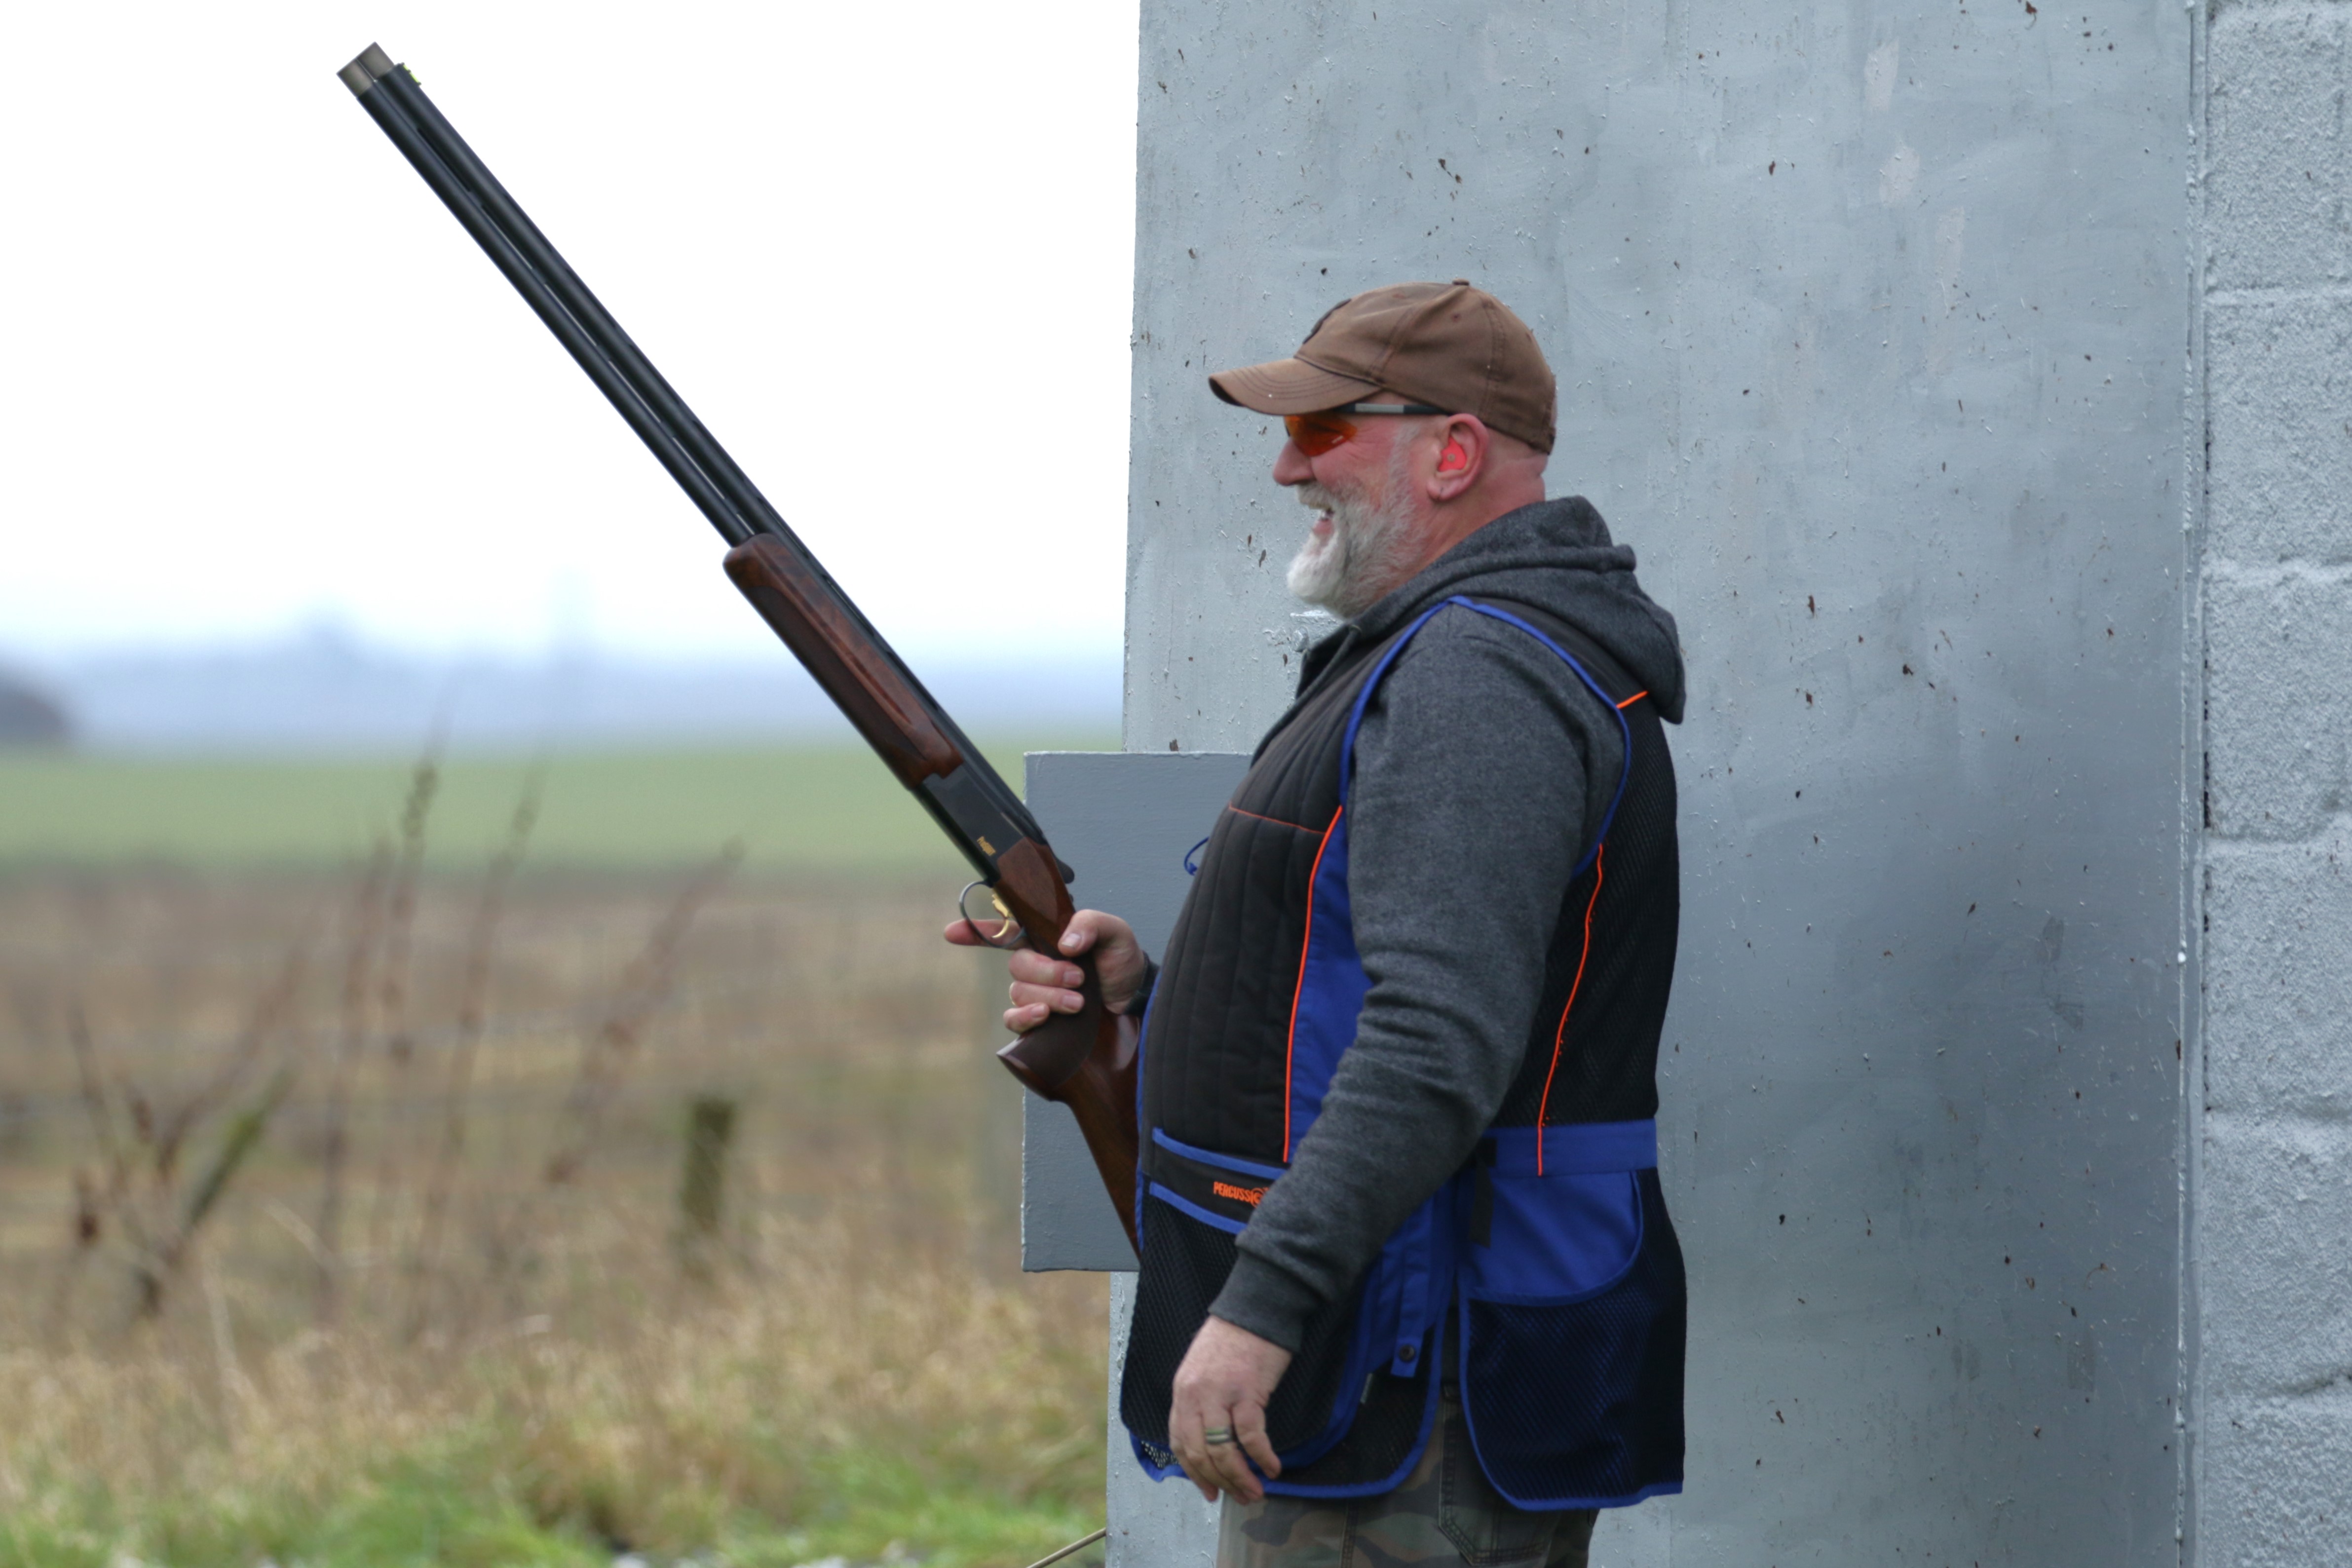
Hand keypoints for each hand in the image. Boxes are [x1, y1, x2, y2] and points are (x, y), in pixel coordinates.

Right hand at [943, 908, 1149, 1033]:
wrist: (1134, 996)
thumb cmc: (1120, 960)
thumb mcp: (1115, 932)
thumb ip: (1091, 925)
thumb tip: (1065, 944)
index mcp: (1045, 938)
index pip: (1004, 930)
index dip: (975, 931)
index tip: (951, 932)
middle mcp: (1035, 965)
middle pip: (1017, 966)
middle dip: (1047, 973)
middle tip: (1079, 979)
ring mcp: (1035, 994)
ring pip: (1020, 993)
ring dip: (1048, 997)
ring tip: (1078, 1002)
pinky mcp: (1039, 1020)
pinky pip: (1015, 1019)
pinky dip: (1026, 1018)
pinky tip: (1044, 1017)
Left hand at [1168, 1315, 1291, 1503]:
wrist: (1255, 1309)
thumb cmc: (1233, 1339)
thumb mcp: (1203, 1370)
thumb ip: (1201, 1402)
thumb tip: (1211, 1440)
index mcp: (1182, 1391)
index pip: (1180, 1443)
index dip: (1195, 1474)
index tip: (1211, 1492)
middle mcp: (1194, 1396)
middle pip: (1201, 1454)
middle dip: (1221, 1482)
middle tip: (1240, 1498)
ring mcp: (1219, 1394)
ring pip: (1223, 1452)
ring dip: (1241, 1478)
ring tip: (1256, 1492)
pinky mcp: (1247, 1392)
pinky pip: (1251, 1436)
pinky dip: (1262, 1457)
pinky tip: (1273, 1468)